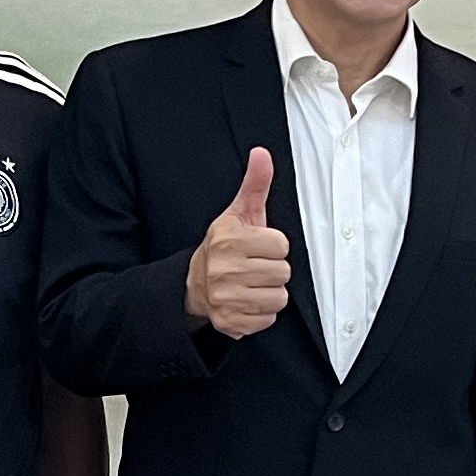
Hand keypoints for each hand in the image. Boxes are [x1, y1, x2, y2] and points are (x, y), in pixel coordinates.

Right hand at [185, 146, 293, 339]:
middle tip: (254, 266)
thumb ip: (254, 184)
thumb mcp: (237, 214)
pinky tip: (246, 301)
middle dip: (273, 270)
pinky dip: (261, 313)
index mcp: (228, 240)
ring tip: (251, 284)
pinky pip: (268, 319)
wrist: (193, 284)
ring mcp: (225, 298)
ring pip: (278, 297)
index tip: (257, 247)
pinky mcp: (230, 322)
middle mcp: (224, 270)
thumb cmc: (223, 247)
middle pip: (283, 273)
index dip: (274, 246)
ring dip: (269, 292)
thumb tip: (262, 153)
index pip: (281, 245)